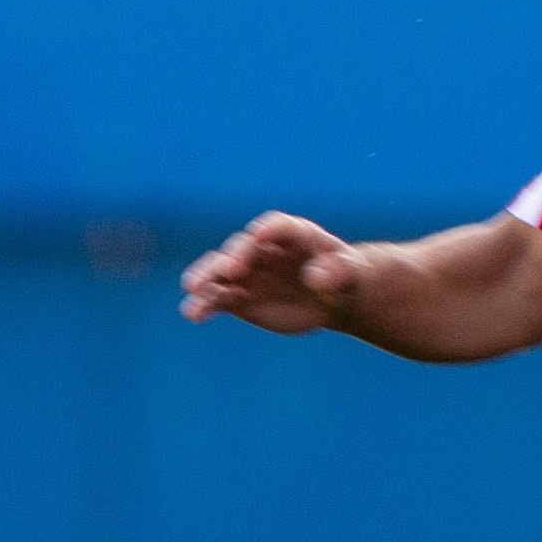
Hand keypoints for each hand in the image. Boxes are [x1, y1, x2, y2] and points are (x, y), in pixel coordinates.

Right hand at [180, 211, 363, 333]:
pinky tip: (194, 313)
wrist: (332, 298)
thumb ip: (336, 272)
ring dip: (207, 278)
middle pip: (242, 247)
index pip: (278, 227)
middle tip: (229, 270)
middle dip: (234, 257)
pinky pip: (217, 298)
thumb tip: (315, 278)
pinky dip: (204, 304)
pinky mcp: (239, 296)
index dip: (268, 231)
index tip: (258, 235)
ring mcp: (248, 272)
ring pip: (221, 272)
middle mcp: (263, 248)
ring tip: (193, 289)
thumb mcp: (348, 273)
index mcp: (294, 234)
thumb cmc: (343, 276)